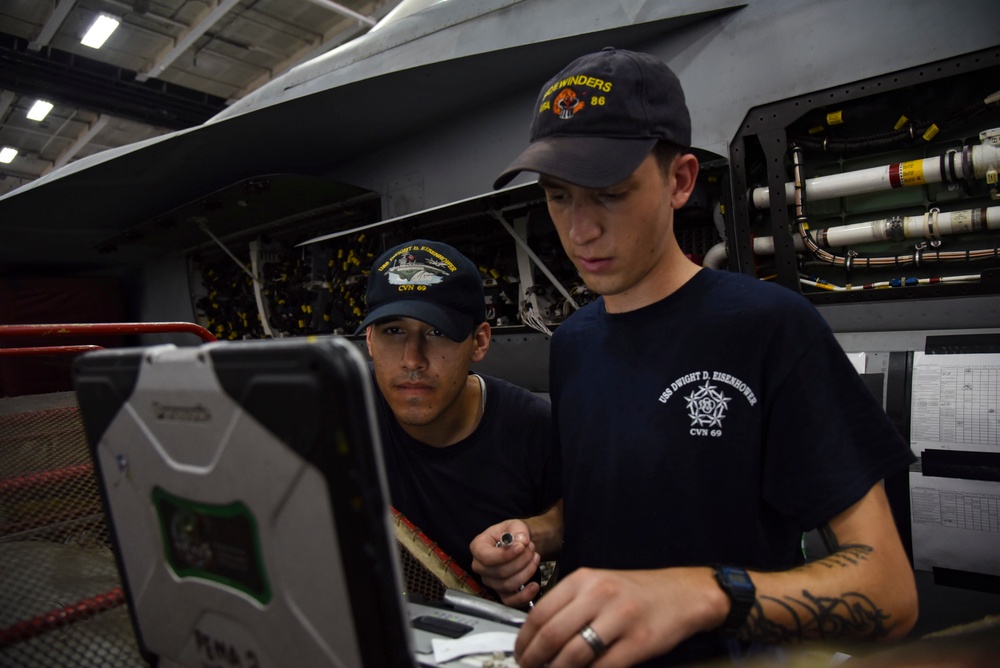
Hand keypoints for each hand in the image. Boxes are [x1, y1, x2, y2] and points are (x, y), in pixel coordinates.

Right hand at [469, 520, 540, 607]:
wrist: (519, 544)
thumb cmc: (512, 534)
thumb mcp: (515, 524)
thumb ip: (518, 530)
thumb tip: (522, 541)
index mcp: (478, 547)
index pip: (486, 557)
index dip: (505, 555)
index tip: (522, 546)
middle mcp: (480, 567)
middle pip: (500, 572)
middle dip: (521, 560)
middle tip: (531, 548)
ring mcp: (490, 581)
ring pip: (507, 585)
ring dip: (526, 571)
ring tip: (534, 557)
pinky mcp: (501, 593)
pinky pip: (510, 601)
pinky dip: (524, 595)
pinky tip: (534, 585)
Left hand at [514, 566, 724, 666]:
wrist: (682, 594)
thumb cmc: (636, 593)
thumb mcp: (598, 586)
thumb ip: (569, 606)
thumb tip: (538, 636)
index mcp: (584, 579)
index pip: (540, 612)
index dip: (524, 640)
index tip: (519, 653)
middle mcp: (599, 595)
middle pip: (552, 635)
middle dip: (534, 659)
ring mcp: (619, 618)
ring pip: (573, 654)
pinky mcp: (638, 642)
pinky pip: (603, 667)